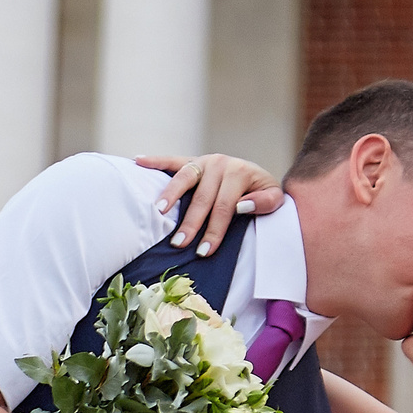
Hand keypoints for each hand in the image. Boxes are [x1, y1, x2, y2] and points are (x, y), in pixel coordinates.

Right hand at [137, 153, 284, 258]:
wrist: (257, 174)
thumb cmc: (262, 193)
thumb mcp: (275, 198)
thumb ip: (266, 202)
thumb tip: (242, 206)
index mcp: (240, 172)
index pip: (225, 207)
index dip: (215, 230)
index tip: (204, 252)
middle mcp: (220, 163)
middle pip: (202, 197)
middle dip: (191, 222)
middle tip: (178, 243)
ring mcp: (204, 161)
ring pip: (185, 177)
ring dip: (170, 194)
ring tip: (159, 211)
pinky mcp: (192, 160)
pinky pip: (172, 160)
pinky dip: (155, 160)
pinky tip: (138, 161)